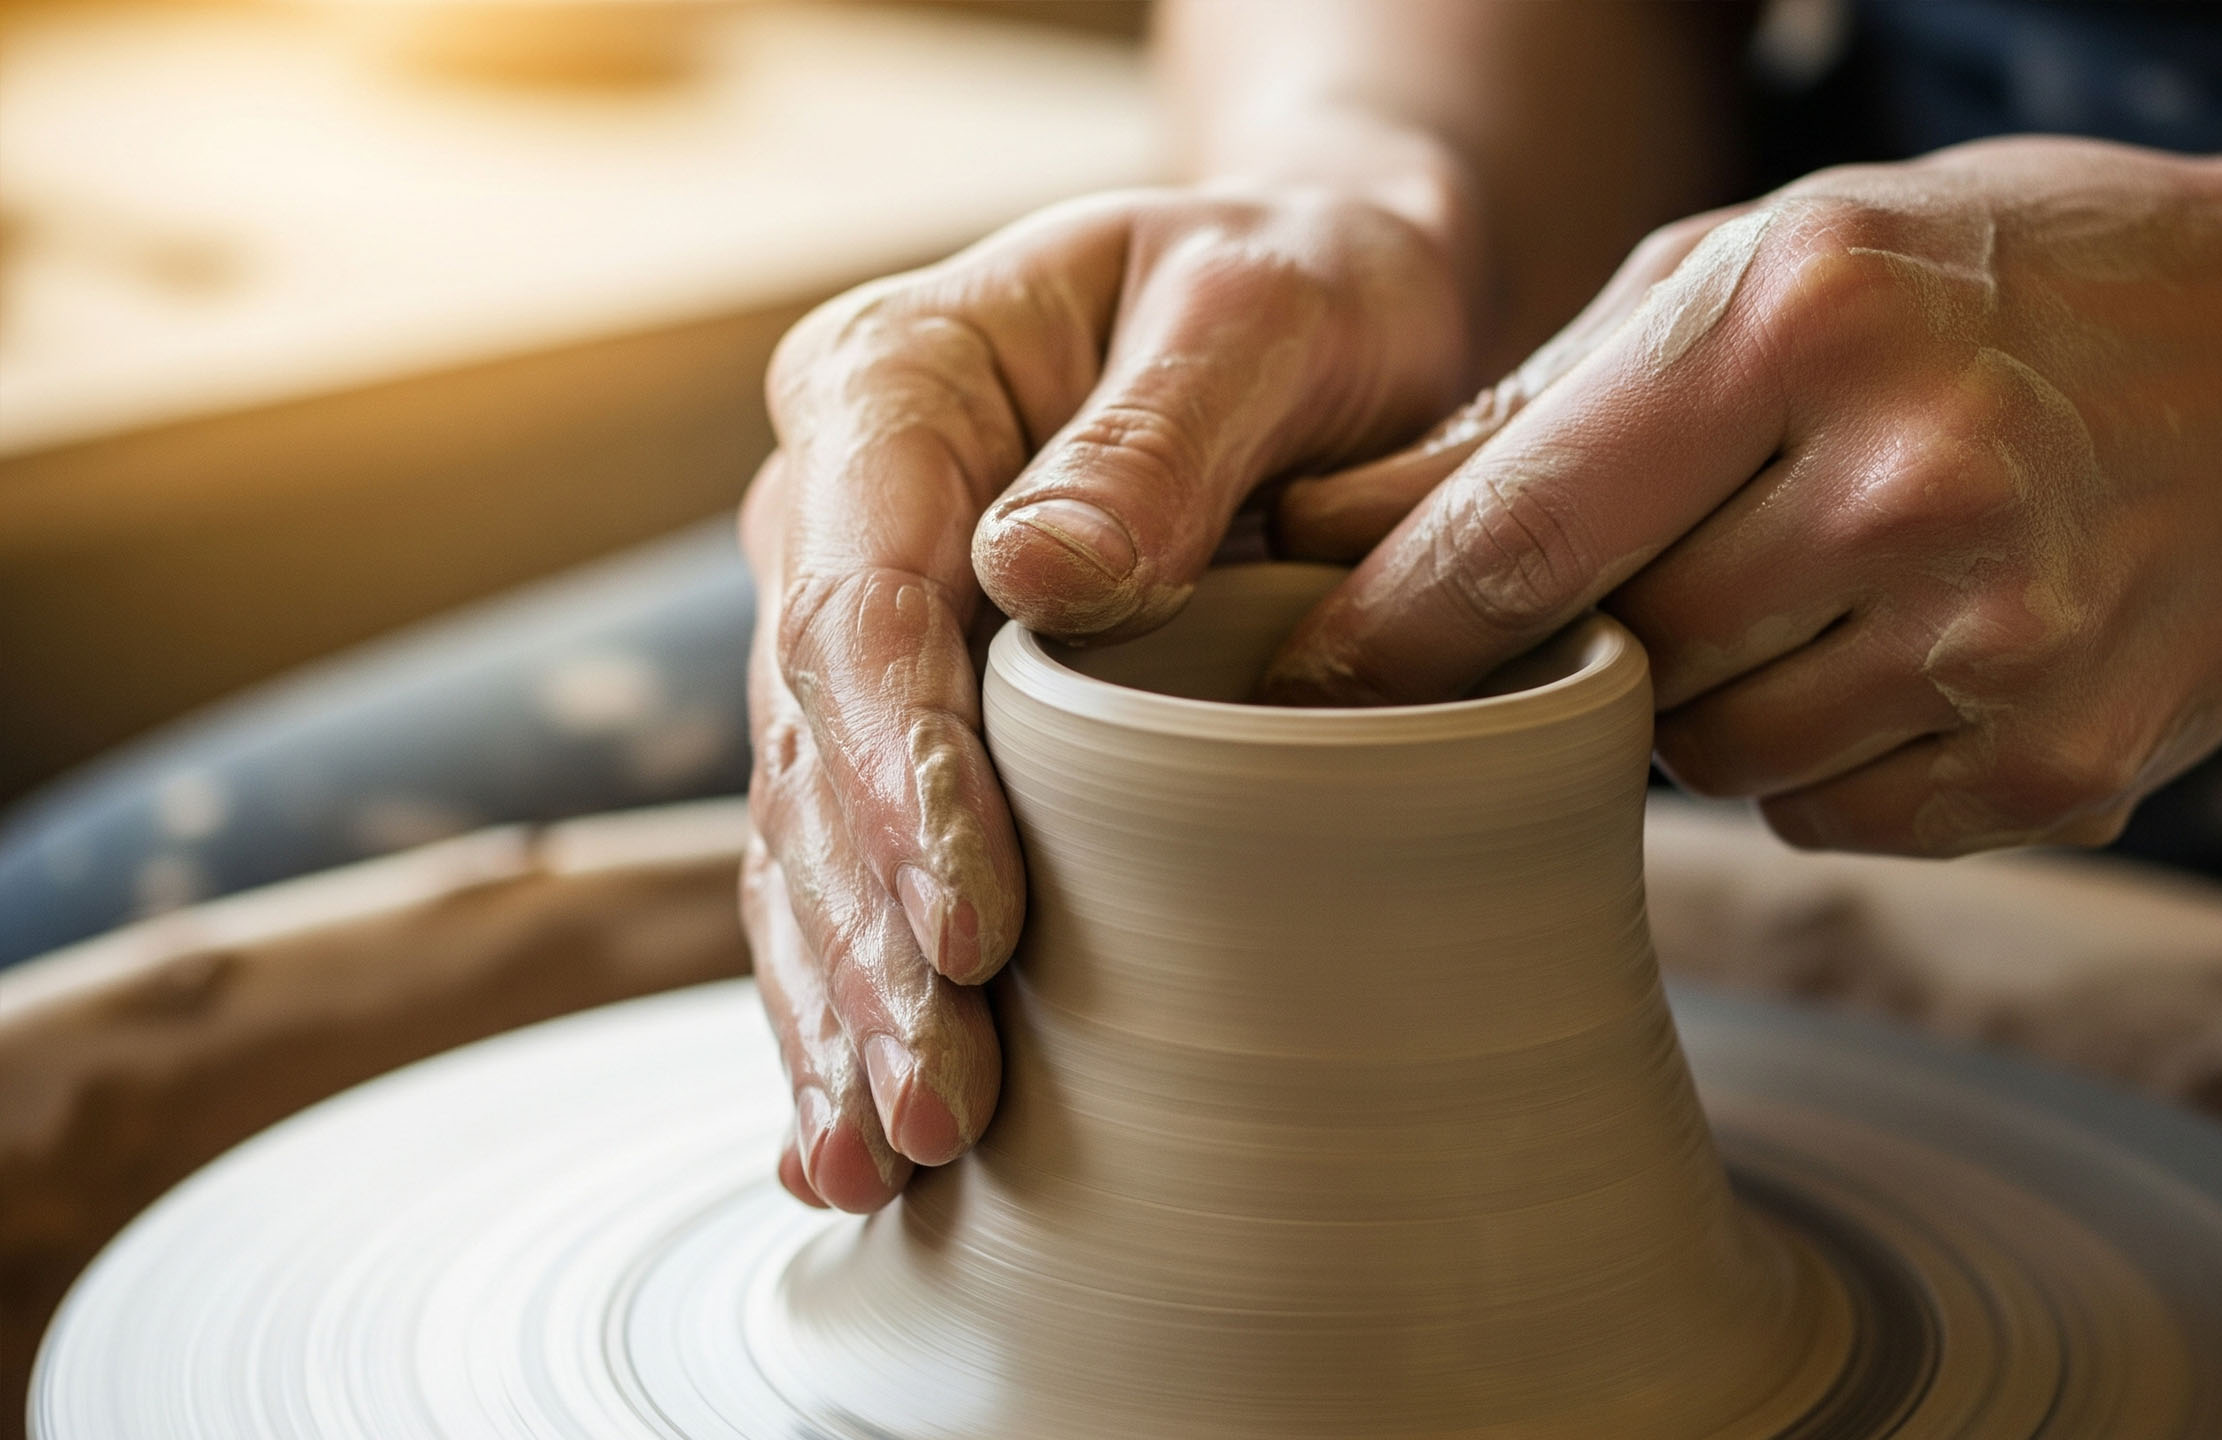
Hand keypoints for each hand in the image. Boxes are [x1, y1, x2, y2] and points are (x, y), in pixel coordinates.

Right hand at [743, 183, 1473, 1209]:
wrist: (1308, 306)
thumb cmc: (1296, 289)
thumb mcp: (1266, 309)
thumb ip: (1158, 434)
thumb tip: (1041, 576)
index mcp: (891, 382)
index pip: (863, 595)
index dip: (902, 773)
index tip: (974, 924)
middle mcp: (839, 509)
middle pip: (816, 746)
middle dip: (872, 936)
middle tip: (941, 1102)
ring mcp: (861, 620)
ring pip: (812, 833)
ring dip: (846, 1003)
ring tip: (892, 1154)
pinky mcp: (914, 715)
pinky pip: (853, 864)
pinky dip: (849, 997)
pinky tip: (844, 1133)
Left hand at [1266, 136, 2221, 854]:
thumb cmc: (1980, 289)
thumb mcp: (1764, 262)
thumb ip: (1551, 402)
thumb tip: (1344, 537)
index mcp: (1805, 319)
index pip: (1525, 530)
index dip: (1389, 628)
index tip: (1300, 685)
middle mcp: (1911, 481)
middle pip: (1620, 657)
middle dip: (1591, 638)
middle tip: (1653, 565)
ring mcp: (2002, 638)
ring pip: (1714, 760)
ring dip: (1707, 698)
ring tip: (1802, 583)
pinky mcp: (2059, 765)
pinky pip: (1830, 815)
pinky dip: (1820, 753)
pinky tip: (1895, 648)